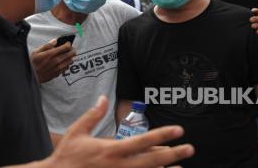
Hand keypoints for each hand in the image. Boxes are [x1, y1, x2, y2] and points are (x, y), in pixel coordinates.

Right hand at [30, 39, 75, 82]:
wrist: (31, 76)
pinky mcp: (58, 73)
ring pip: (71, 61)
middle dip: (71, 49)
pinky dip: (66, 64)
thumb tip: (55, 41)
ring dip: (69, 57)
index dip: (68, 44)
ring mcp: (59, 68)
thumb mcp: (37, 51)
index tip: (67, 43)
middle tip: (68, 49)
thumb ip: (47, 45)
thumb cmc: (33, 63)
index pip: (67, 47)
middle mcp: (57, 61)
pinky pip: (67, 67)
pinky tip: (62, 62)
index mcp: (52, 54)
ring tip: (65, 55)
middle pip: (72, 53)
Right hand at [44, 96, 193, 167]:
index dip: (162, 134)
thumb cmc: (67, 155)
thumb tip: (104, 97)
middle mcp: (119, 166)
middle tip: (190, 149)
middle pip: (152, 160)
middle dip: (173, 154)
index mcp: (111, 149)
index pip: (142, 140)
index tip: (178, 130)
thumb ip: (93, 114)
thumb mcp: (78, 131)